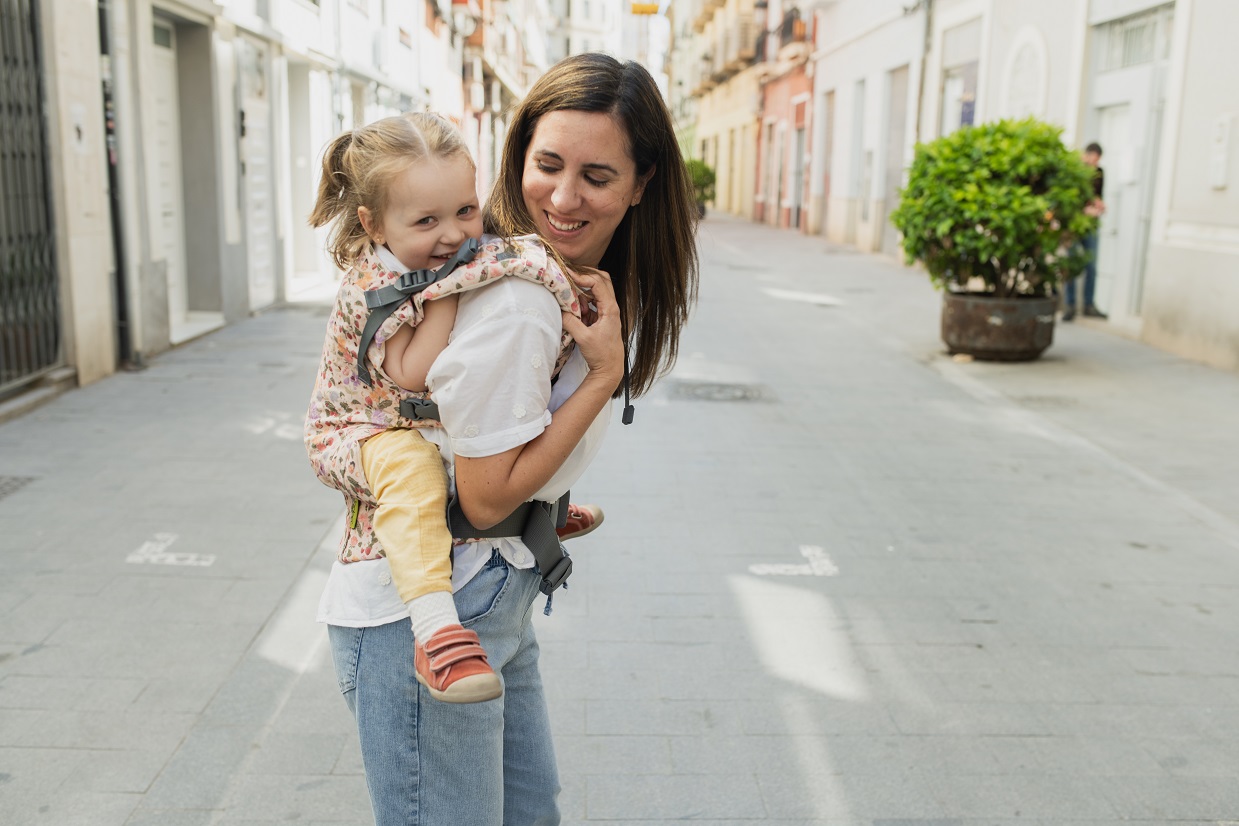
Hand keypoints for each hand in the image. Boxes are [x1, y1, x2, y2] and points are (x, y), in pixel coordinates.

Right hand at [562, 269, 623, 386]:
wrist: (610, 368)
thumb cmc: (601, 354)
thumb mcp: (583, 338)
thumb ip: (570, 322)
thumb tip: (559, 309)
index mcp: (610, 309)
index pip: (598, 283)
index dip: (582, 276)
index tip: (568, 274)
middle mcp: (611, 307)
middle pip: (601, 279)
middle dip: (585, 274)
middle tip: (570, 273)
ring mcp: (607, 311)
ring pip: (597, 289)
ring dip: (583, 287)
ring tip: (569, 288)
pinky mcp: (601, 317)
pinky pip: (592, 301)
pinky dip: (582, 299)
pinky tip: (573, 304)